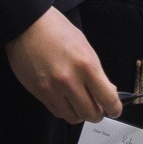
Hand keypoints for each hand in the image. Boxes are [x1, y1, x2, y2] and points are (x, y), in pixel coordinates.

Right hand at [5, 6, 121, 123]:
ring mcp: (53, 90)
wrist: (27, 26)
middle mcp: (70, 81)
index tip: (115, 109)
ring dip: (81, 114)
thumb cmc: (57, 30)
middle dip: (98, 114)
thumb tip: (107, 90)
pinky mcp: (40, 94)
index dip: (114, 108)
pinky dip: (66, 110)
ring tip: (82, 104)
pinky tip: (67, 100)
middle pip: (91, 114)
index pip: (107, 98)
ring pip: (73, 117)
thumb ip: (96, 71)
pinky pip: (57, 112)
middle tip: (99, 108)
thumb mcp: (84, 46)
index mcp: (86, 65)